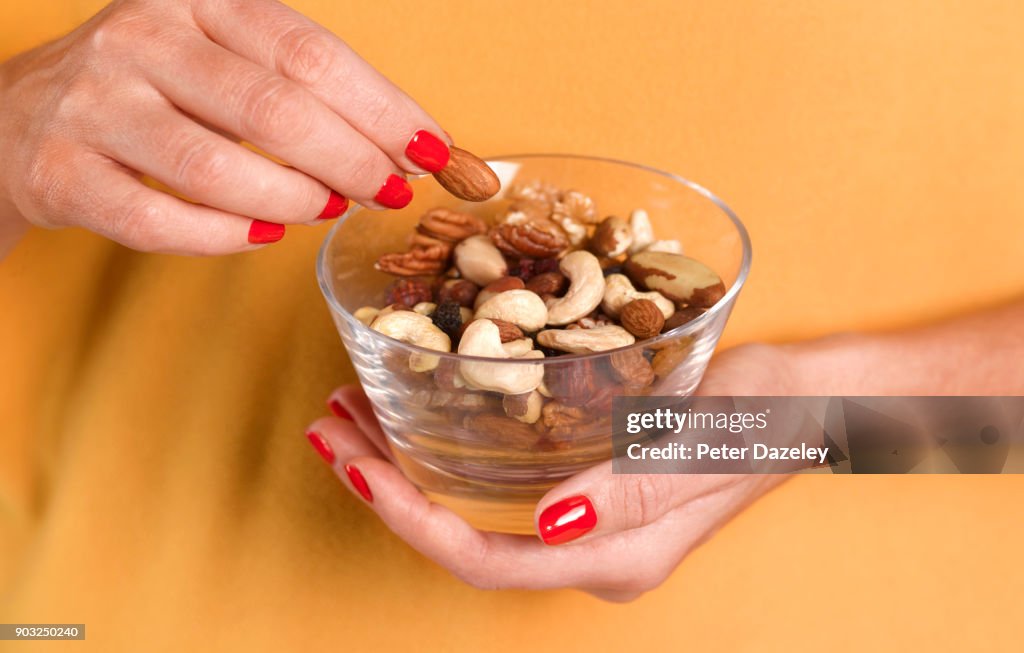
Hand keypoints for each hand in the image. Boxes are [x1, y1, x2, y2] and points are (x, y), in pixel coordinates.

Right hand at [0, 0, 450, 254]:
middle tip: (390, 192)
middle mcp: (141, 39)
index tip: (430, 150)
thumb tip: (407, 144)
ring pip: (216, 167)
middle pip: (274, 108)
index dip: (380, 108)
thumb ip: (302, 88)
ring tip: (328, 209)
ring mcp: (93, 106)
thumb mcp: (219, 56)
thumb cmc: (149, 89)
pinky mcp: (61, 174)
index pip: (310, 54)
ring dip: (294, 198)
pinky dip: (223, 235)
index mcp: (196, 0)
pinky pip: (158, 221)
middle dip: (352, 160)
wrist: (19, 118)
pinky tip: (263, 232)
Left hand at [304, 344, 792, 601]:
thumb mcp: (704, 450)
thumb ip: (630, 493)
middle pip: (467, 539)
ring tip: (350, 413)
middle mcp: (591, 548)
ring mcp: (588, 519)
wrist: (808, 400)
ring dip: (408, 462)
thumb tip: (547, 525)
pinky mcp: (589, 483)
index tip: (357, 470)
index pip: (490, 562)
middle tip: (328, 430)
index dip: (416, 523)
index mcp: (614, 556)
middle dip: (389, 489)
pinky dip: (449, 445)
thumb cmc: (766, 417)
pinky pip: (501, 480)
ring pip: (476, 508)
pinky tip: (418, 408)